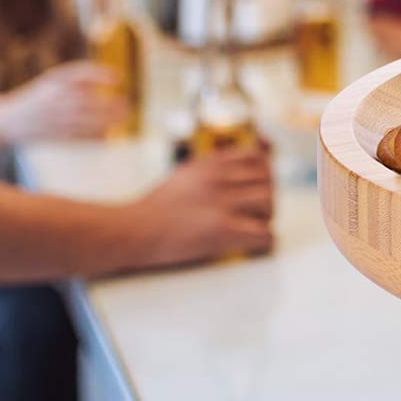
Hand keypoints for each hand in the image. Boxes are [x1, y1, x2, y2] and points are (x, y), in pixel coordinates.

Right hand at [3, 62, 126, 141]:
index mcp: (52, 83)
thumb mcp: (52, 80)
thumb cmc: (37, 96)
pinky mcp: (52, 136)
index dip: (100, 74)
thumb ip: (79, 76)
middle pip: (84, 101)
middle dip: (107, 103)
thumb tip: (112, 76)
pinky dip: (93, 136)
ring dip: (105, 120)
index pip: (79, 74)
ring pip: (82, 120)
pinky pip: (76, 137)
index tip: (119, 77)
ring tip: (124, 118)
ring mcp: (51, 119)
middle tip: (127, 104)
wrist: (5, 121)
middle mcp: (52, 100)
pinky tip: (108, 136)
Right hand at [127, 148, 274, 267]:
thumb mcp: (186, 174)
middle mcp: (220, 177)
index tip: (261, 183)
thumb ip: (215, 168)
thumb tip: (246, 164)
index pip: (257, 156)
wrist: (131, 231)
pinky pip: (262, 233)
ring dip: (266, 217)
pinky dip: (264, 240)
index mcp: (211, 163)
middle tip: (257, 211)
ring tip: (253, 227)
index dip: (264, 171)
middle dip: (266, 195)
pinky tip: (254, 244)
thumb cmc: (154, 208)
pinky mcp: (222, 229)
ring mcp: (222, 202)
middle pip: (268, 179)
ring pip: (269, 203)